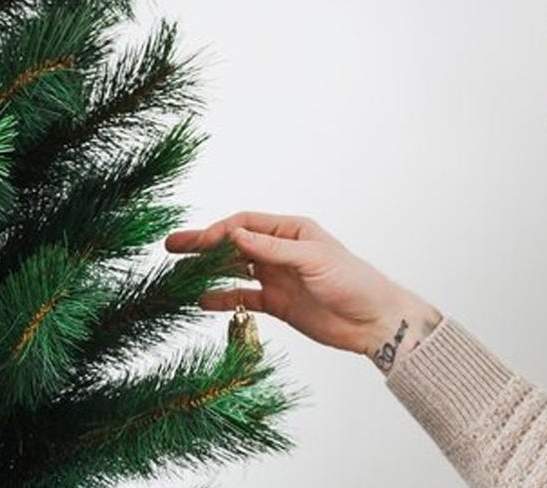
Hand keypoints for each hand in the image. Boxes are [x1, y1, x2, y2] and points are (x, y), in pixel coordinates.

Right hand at [164, 211, 442, 370]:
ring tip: (178, 273)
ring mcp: (276, 277)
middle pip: (233, 244)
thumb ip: (272, 248)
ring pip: (234, 270)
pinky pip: (243, 298)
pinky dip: (224, 298)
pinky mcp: (277, 303)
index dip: (220, 230)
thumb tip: (235, 233)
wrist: (375, 321)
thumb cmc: (354, 281)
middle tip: (171, 245)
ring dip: (208, 270)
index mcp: (290, 231)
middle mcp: (279, 250)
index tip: (201, 242)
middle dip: (203, 245)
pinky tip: (203, 301)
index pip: (245, 224)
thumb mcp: (313, 259)